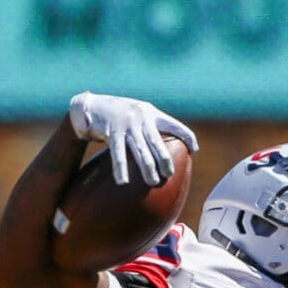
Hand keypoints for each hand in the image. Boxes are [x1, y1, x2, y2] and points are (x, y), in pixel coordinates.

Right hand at [67, 92, 198, 186]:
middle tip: (169, 175)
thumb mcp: (139, 115)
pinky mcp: (112, 131)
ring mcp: (127, 124)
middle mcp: (142, 117)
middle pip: (158, 142)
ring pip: (140, 150)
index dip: (186, 136)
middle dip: (165, 160)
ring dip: (147, 168)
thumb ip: (152, 128)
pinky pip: (118, 154)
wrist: (93, 105)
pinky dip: (120, 169)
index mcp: (152, 113)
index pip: (174, 125)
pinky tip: (123, 182)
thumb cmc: (120, 115)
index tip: (194, 149)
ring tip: (153, 182)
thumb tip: (168, 152)